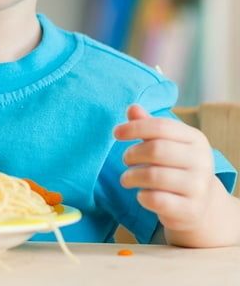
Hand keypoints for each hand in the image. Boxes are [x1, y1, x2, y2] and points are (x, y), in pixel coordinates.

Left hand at [114, 104, 215, 233]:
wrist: (200, 204)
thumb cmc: (174, 165)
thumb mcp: (165, 142)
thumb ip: (147, 125)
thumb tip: (132, 108)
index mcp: (196, 139)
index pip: (161, 126)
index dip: (134, 127)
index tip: (116, 133)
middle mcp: (202, 161)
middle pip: (156, 150)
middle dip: (132, 154)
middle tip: (125, 160)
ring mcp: (199, 187)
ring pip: (154, 176)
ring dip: (131, 176)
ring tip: (126, 178)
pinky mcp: (191, 210)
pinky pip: (157, 200)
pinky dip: (142, 196)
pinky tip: (141, 195)